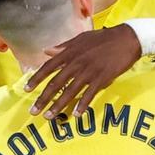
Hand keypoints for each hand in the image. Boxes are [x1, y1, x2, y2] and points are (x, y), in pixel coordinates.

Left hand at [24, 24, 140, 119]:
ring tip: (49, 117)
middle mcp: (76, 63)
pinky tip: (76, 115)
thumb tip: (46, 51)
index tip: (26, 90)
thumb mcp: (80, 38)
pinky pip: (89, 95)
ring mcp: (89, 72)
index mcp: (70, 52)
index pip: (48, 67)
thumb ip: (63, 47)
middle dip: (43, 99)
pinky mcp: (102, 79)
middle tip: (34, 111)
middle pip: (56, 83)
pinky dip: (82, 105)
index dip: (36, 79)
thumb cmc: (103, 38)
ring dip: (58, 106)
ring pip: (70, 92)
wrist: (127, 39)